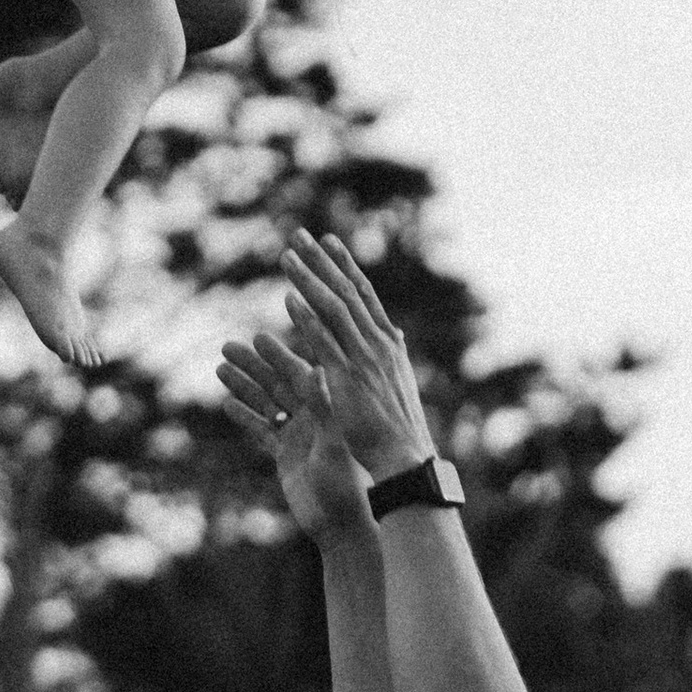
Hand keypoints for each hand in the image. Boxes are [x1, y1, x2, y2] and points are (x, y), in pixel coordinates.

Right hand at [215, 328, 372, 541]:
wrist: (341, 524)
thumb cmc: (347, 484)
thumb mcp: (333, 442)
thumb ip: (323, 407)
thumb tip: (316, 368)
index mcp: (327, 409)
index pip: (299, 374)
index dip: (278, 355)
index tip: (258, 337)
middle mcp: (312, 417)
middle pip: (277, 383)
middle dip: (253, 365)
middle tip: (228, 345)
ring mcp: (297, 436)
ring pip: (265, 404)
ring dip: (243, 386)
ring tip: (220, 367)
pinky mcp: (285, 456)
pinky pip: (261, 431)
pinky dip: (245, 417)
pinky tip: (227, 403)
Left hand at [278, 230, 438, 483]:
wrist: (405, 456)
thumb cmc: (399, 426)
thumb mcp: (398, 381)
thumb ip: (390, 354)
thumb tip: (393, 334)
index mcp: (388, 342)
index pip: (364, 295)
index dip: (344, 266)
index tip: (328, 241)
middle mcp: (378, 343)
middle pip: (346, 292)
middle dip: (322, 261)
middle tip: (298, 234)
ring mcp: (364, 359)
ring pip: (333, 309)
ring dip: (309, 281)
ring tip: (286, 257)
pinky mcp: (348, 379)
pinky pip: (325, 343)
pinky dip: (308, 319)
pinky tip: (289, 300)